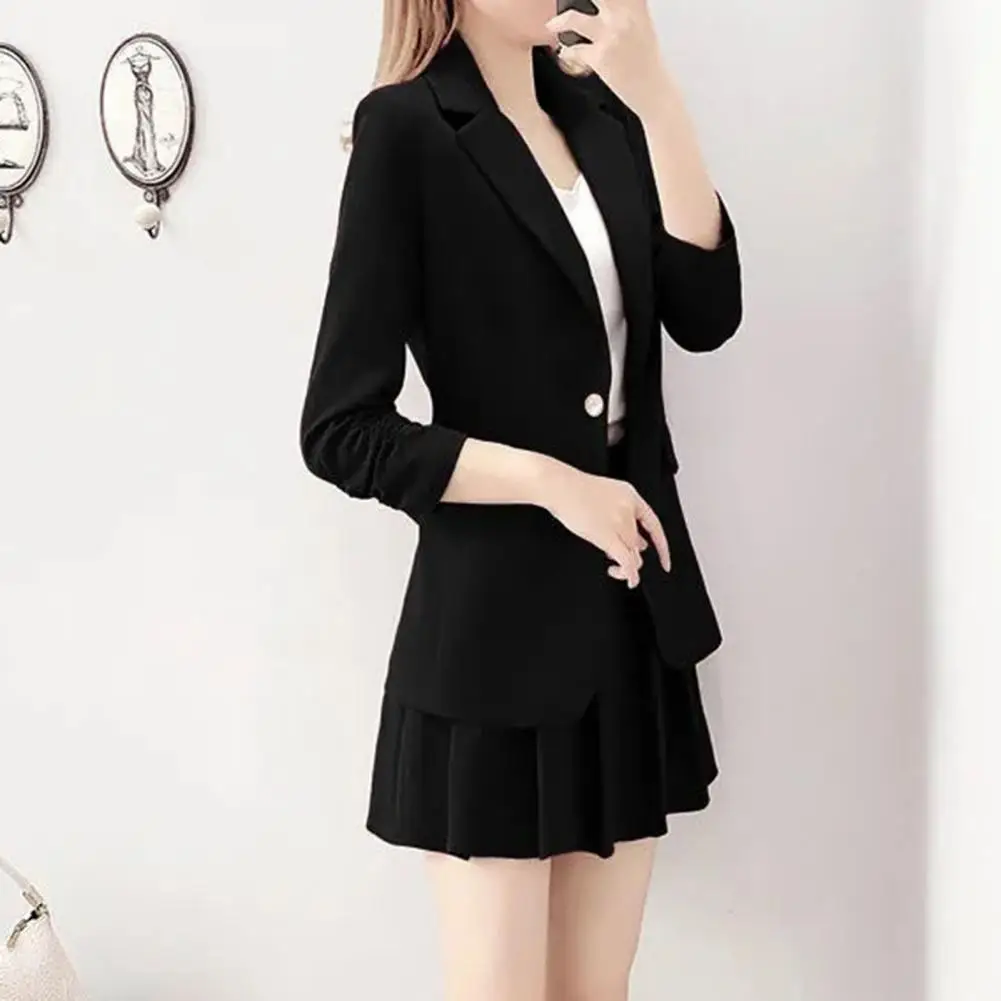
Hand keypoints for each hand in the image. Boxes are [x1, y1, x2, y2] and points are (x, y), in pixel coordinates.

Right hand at [540, 458, 670, 587]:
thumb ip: (621, 516)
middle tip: (618, 560)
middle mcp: (629, 509)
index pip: (653, 524)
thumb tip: (634, 541)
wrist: (558, 486)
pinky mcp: (607, 535)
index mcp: (630, 495)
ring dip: (628, 567)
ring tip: (617, 570)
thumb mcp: (605, 496)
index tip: (664, 560)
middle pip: (639, 542)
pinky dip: (630, 574)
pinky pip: (626, 560)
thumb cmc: (573, 490)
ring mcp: (619, 522)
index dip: (661, 544)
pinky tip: (629, 580)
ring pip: (634, 553)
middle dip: (631, 554)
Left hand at [545, 0, 668, 118]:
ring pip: (574, 18)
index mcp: (636, 5)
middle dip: (571, 1)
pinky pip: (572, 50)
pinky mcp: (600, 58)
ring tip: (552, 24)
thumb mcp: (642, 25)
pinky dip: (567, 53)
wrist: (653, 92)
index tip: (588, 1)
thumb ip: (627, 7)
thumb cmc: (646, 61)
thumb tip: (604, 3)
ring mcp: (611, 36)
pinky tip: (567, 54)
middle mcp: (624, 16)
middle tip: (565, 2)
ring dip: (559, 22)